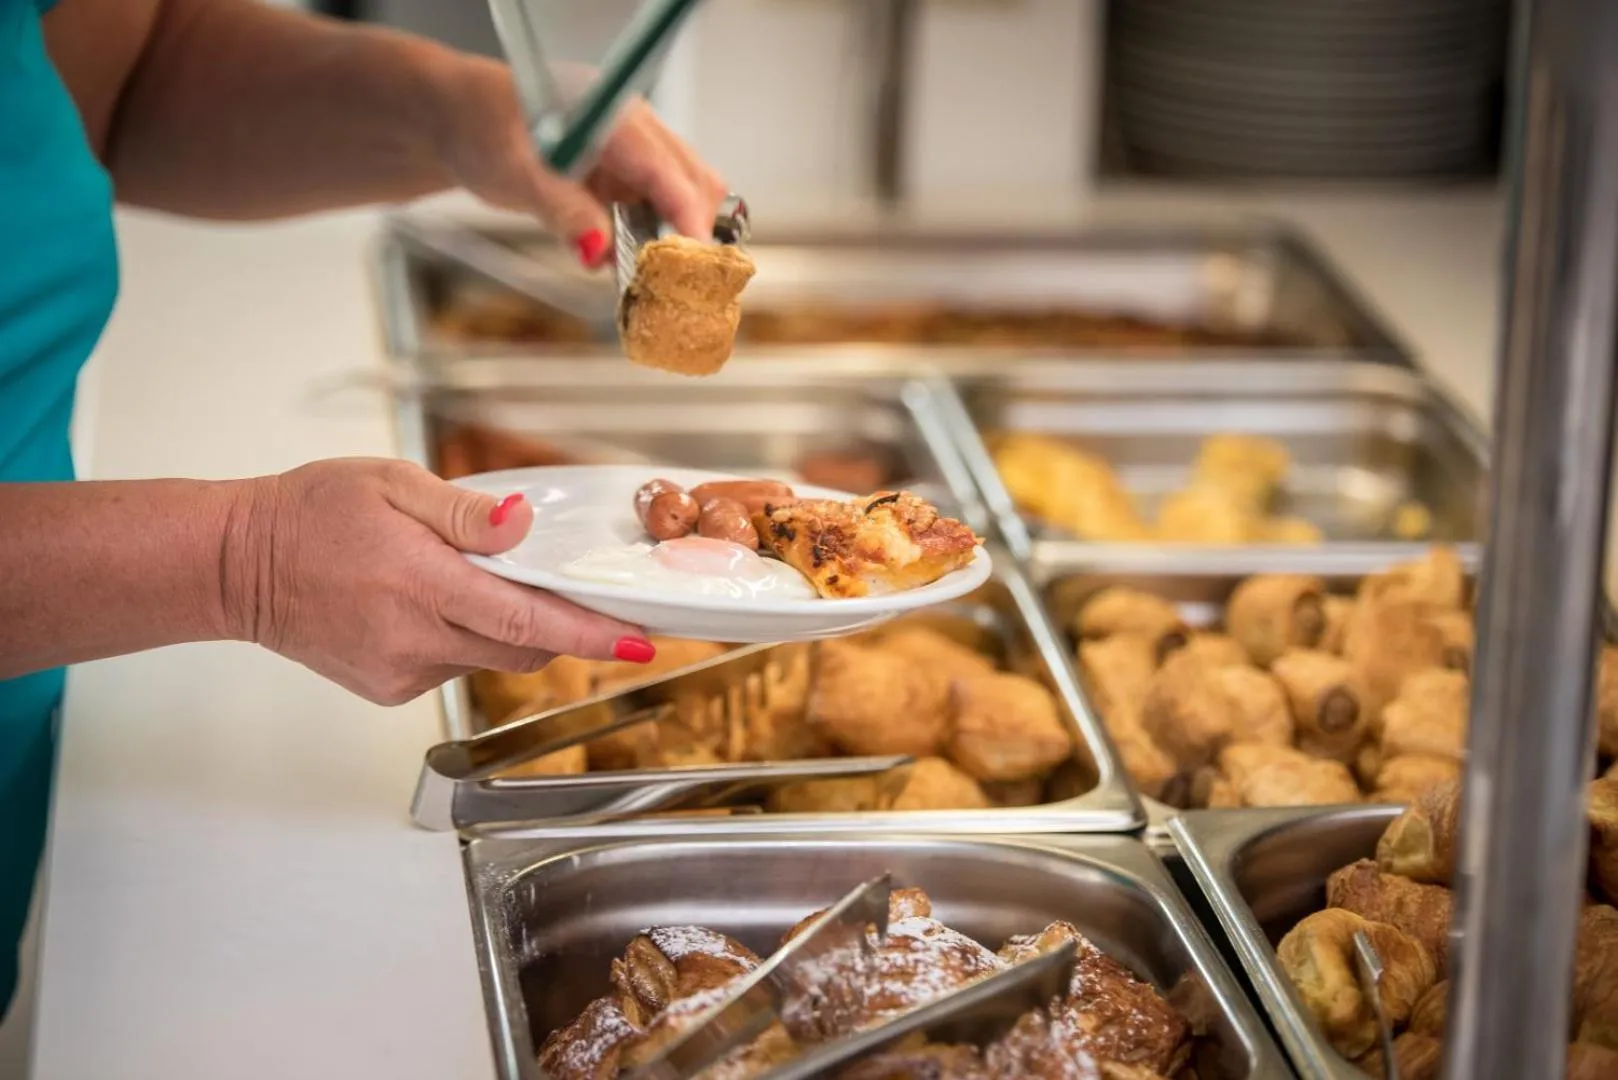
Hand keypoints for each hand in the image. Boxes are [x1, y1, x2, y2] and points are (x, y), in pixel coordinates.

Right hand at [226, 458, 654, 705]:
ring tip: (463, 578)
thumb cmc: (310, 514)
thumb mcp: (392, 484)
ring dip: (504, 623)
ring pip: (491, 656)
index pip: (529, 618)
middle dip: (556, 621)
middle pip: (523, 643)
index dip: (592, 634)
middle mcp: (416, 640)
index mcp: (423, 586)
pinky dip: (464, 636)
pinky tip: (431, 604)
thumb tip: (523, 524)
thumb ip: (465, 512)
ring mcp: (401, 671)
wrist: (236, 565)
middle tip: (568, 588)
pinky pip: (455, 665)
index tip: (640, 641)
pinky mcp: (389, 688)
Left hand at [430, 55, 727, 263]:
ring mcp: (631, 151)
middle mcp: (631, 128)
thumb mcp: (516, 176)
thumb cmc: (480, 129)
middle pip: (691, 180)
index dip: (686, 215)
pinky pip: (654, 207)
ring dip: (670, 238)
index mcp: (608, 115)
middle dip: (689, 231)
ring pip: (679, 197)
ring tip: (647, 275)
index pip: (666, 168)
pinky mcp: (623, 173)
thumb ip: (562, 213)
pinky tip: (626, 259)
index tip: (694, 258)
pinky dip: (650, 238)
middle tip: (672, 279)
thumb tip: (598, 251)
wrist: (459, 121)